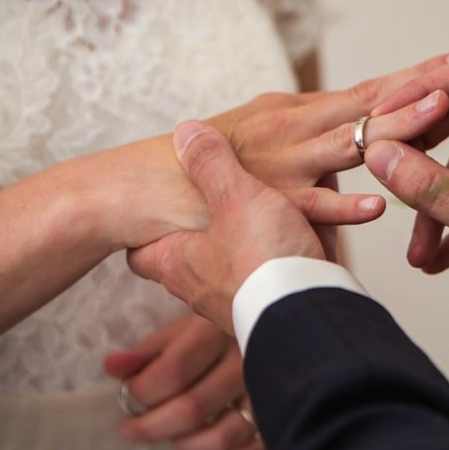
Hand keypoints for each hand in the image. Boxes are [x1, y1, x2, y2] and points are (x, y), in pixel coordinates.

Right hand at [99, 50, 448, 250]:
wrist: (149, 185)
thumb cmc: (214, 160)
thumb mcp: (267, 131)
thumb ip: (309, 134)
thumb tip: (352, 136)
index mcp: (299, 111)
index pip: (367, 90)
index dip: (412, 76)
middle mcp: (295, 128)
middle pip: (368, 103)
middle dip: (418, 85)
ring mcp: (284, 163)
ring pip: (349, 142)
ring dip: (394, 126)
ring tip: (437, 111)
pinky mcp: (266, 202)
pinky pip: (311, 206)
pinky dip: (344, 205)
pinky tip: (377, 204)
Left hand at [103, 315, 262, 449]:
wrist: (277, 315)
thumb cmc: (227, 323)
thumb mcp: (188, 323)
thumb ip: (150, 348)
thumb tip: (111, 367)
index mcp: (220, 329)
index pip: (174, 371)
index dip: (143, 390)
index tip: (130, 394)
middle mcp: (247, 358)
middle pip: (192, 409)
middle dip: (151, 426)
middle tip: (131, 428)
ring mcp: (267, 388)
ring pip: (221, 437)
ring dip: (185, 443)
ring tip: (170, 435)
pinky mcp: (280, 411)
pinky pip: (250, 449)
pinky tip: (204, 442)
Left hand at [128, 123, 325, 332]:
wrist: (309, 316)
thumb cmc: (263, 258)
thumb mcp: (235, 195)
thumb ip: (211, 163)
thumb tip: (186, 133)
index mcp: (178, 263)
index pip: (139, 253)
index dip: (146, 230)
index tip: (155, 212)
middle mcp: (199, 291)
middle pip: (188, 260)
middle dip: (205, 234)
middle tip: (221, 209)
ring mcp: (234, 306)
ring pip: (232, 272)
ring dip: (247, 250)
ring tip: (272, 222)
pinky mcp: (269, 313)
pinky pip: (266, 285)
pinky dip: (278, 265)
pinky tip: (301, 247)